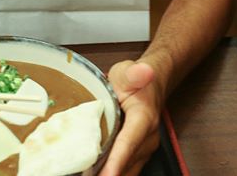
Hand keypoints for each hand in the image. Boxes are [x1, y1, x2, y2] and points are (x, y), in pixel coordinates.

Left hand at [99, 61, 161, 175]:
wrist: (150, 85)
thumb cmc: (135, 79)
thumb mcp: (128, 72)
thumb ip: (134, 73)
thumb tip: (144, 71)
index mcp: (144, 118)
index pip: (129, 143)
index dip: (116, 161)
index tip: (107, 175)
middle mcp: (148, 138)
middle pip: (127, 162)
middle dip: (108, 173)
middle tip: (86, 175)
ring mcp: (144, 148)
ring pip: (128, 169)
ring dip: (109, 173)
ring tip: (88, 175)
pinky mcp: (139, 153)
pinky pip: (126, 167)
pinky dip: (112, 171)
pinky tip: (96, 173)